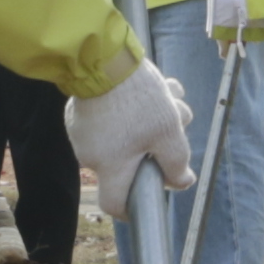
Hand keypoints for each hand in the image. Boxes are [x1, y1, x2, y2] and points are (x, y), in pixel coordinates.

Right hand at [69, 61, 192, 215]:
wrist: (101, 56)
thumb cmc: (135, 98)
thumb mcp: (167, 130)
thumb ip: (176, 162)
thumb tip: (182, 182)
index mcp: (110, 165)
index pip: (114, 203)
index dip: (131, 208)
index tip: (149, 196)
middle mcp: (90, 154)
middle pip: (129, 160)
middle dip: (158, 142)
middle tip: (178, 116)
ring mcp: (82, 132)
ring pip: (125, 134)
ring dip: (153, 117)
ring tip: (169, 91)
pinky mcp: (81, 111)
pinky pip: (112, 118)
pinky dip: (133, 107)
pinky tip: (151, 84)